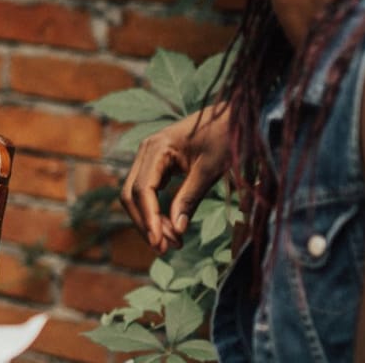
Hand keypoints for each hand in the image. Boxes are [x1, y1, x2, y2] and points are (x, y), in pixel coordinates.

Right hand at [121, 108, 230, 251]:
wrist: (233, 115)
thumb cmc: (225, 137)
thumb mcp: (210, 169)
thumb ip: (189, 198)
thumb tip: (177, 230)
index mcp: (156, 148)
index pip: (141, 189)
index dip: (148, 219)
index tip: (160, 243)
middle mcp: (146, 151)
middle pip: (131, 194)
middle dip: (146, 223)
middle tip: (166, 249)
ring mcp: (149, 157)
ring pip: (136, 195)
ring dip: (149, 220)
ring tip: (171, 242)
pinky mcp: (157, 164)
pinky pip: (147, 191)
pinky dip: (155, 211)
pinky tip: (170, 226)